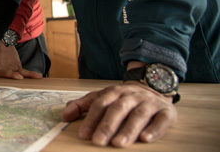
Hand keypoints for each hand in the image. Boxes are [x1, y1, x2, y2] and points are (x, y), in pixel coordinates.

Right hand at [0, 41, 42, 78]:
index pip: (5, 74)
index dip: (11, 75)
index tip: (18, 76)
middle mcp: (5, 72)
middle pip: (14, 77)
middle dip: (21, 81)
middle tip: (28, 85)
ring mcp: (13, 70)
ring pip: (21, 75)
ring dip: (29, 77)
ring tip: (38, 80)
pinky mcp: (18, 68)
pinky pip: (26, 72)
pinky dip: (31, 74)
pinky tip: (39, 76)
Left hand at [62, 82, 176, 146]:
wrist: (154, 86)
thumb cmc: (123, 98)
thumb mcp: (102, 97)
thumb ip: (82, 106)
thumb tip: (64, 116)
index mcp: (114, 92)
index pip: (100, 104)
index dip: (91, 119)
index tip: (83, 134)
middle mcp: (131, 95)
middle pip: (118, 109)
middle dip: (107, 126)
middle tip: (98, 142)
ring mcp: (149, 103)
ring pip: (138, 115)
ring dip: (128, 130)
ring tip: (119, 144)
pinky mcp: (166, 112)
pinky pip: (161, 120)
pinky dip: (154, 130)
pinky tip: (146, 139)